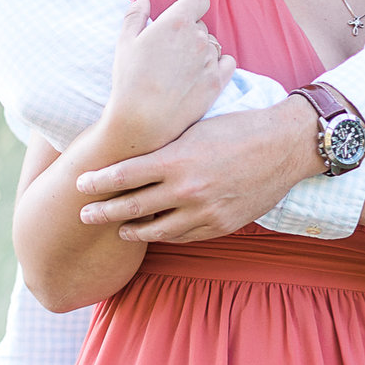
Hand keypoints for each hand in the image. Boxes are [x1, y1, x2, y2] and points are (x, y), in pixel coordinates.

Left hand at [75, 96, 319, 242]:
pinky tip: (153, 232)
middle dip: (103, 212)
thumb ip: (162, 147)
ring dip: (132, 230)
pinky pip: (184, 236)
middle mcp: (187, 189)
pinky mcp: (221, 225)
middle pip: (132, 207)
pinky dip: (165, 234)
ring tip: (118, 229)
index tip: (80, 186)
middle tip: (83, 215)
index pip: (122, 175)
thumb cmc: (235, 128)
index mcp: (176, 160)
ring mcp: (205, 211)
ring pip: (156, 230)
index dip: (97, 183)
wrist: (284, 145)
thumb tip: (128, 150)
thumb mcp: (193, 128)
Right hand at [102, 0, 234, 150]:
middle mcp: (198, 38)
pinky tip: (199, 75)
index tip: (180, 19)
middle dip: (190, 33)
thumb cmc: (129, 80)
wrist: (141, 120)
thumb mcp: (125, 42)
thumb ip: (136, 13)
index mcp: (176, 22)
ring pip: (213, 45)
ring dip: (201, 51)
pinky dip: (217, 65)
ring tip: (180, 70)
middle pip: (202, 25)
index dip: (190, 7)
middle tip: (170, 53)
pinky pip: (228, 62)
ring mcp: (210, 60)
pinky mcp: (218, 81)